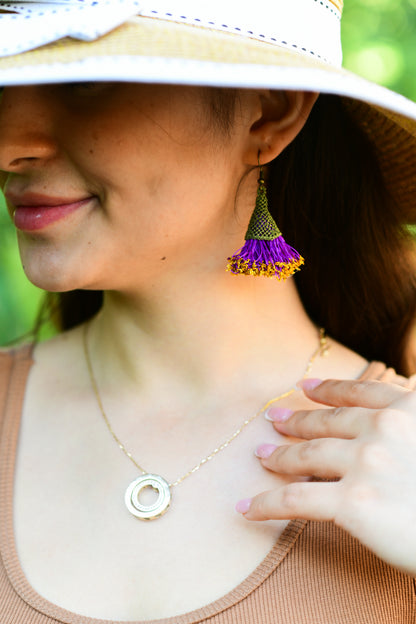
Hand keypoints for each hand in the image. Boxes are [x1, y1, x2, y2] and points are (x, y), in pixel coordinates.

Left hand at [236, 378, 415, 574]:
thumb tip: (391, 411)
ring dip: (279, 456)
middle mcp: (385, 429)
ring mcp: (367, 463)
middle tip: (272, 419)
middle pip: (327, 422)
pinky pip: (296, 499)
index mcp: (410, 409)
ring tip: (261, 456)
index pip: (358, 392)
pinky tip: (247, 508)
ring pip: (307, 455)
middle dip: (296, 420)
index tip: (305, 385)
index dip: (328, 389)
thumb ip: (410, 420)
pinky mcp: (353, 504)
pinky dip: (266, 503)